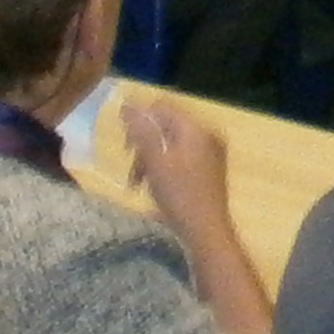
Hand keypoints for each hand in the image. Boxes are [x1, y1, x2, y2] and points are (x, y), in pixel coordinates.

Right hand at [120, 93, 230, 230]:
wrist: (205, 228)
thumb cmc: (178, 194)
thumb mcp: (155, 161)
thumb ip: (142, 131)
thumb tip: (128, 104)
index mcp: (196, 128)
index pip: (163, 107)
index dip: (138, 118)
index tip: (122, 140)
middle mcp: (207, 134)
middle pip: (166, 126)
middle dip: (143, 143)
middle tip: (129, 162)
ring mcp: (210, 152)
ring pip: (170, 144)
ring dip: (149, 158)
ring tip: (136, 182)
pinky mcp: (208, 168)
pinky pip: (180, 157)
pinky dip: (162, 167)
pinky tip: (151, 186)